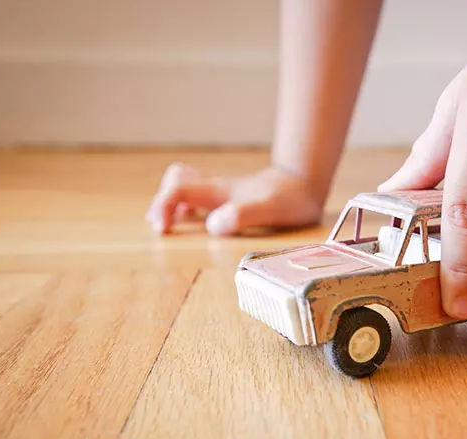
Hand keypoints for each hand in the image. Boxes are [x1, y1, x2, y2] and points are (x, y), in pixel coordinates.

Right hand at [146, 164, 322, 234]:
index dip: (164, 207)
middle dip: (162, 202)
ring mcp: (222, 193)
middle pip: (175, 181)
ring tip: (167, 223)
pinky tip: (189, 221)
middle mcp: (217, 189)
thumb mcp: (271, 210)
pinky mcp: (229, 199)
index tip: (164, 230)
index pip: (179, 190)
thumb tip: (214, 225)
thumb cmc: (290, 201)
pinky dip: (185, 206)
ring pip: (184, 186)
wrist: (304, 186)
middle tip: (162, 227)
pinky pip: (197, 196)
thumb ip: (243, 215)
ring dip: (171, 203)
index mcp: (221, 192)